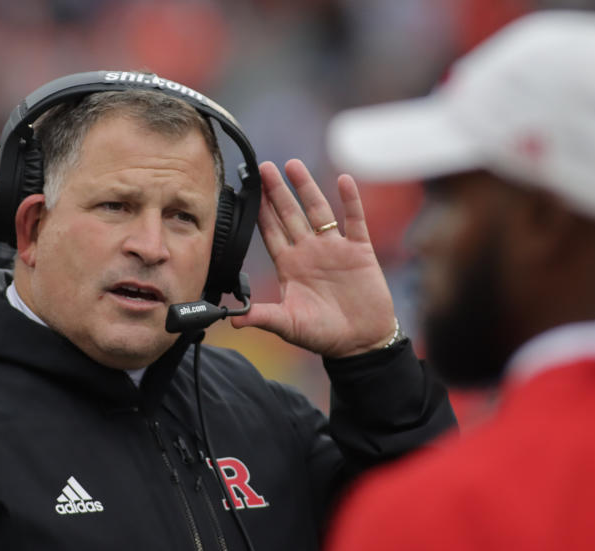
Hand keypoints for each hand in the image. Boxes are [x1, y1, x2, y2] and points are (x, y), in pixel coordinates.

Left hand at [230, 159, 395, 357]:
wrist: (360, 342)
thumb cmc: (323, 335)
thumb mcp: (289, 325)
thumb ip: (263, 316)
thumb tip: (234, 320)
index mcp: (289, 266)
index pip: (271, 232)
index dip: (261, 212)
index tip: (249, 191)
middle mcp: (309, 252)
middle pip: (290, 214)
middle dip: (277, 191)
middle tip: (264, 167)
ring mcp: (334, 249)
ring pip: (318, 211)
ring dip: (307, 188)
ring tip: (293, 165)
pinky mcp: (359, 251)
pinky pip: (355, 220)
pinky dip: (350, 200)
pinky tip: (344, 181)